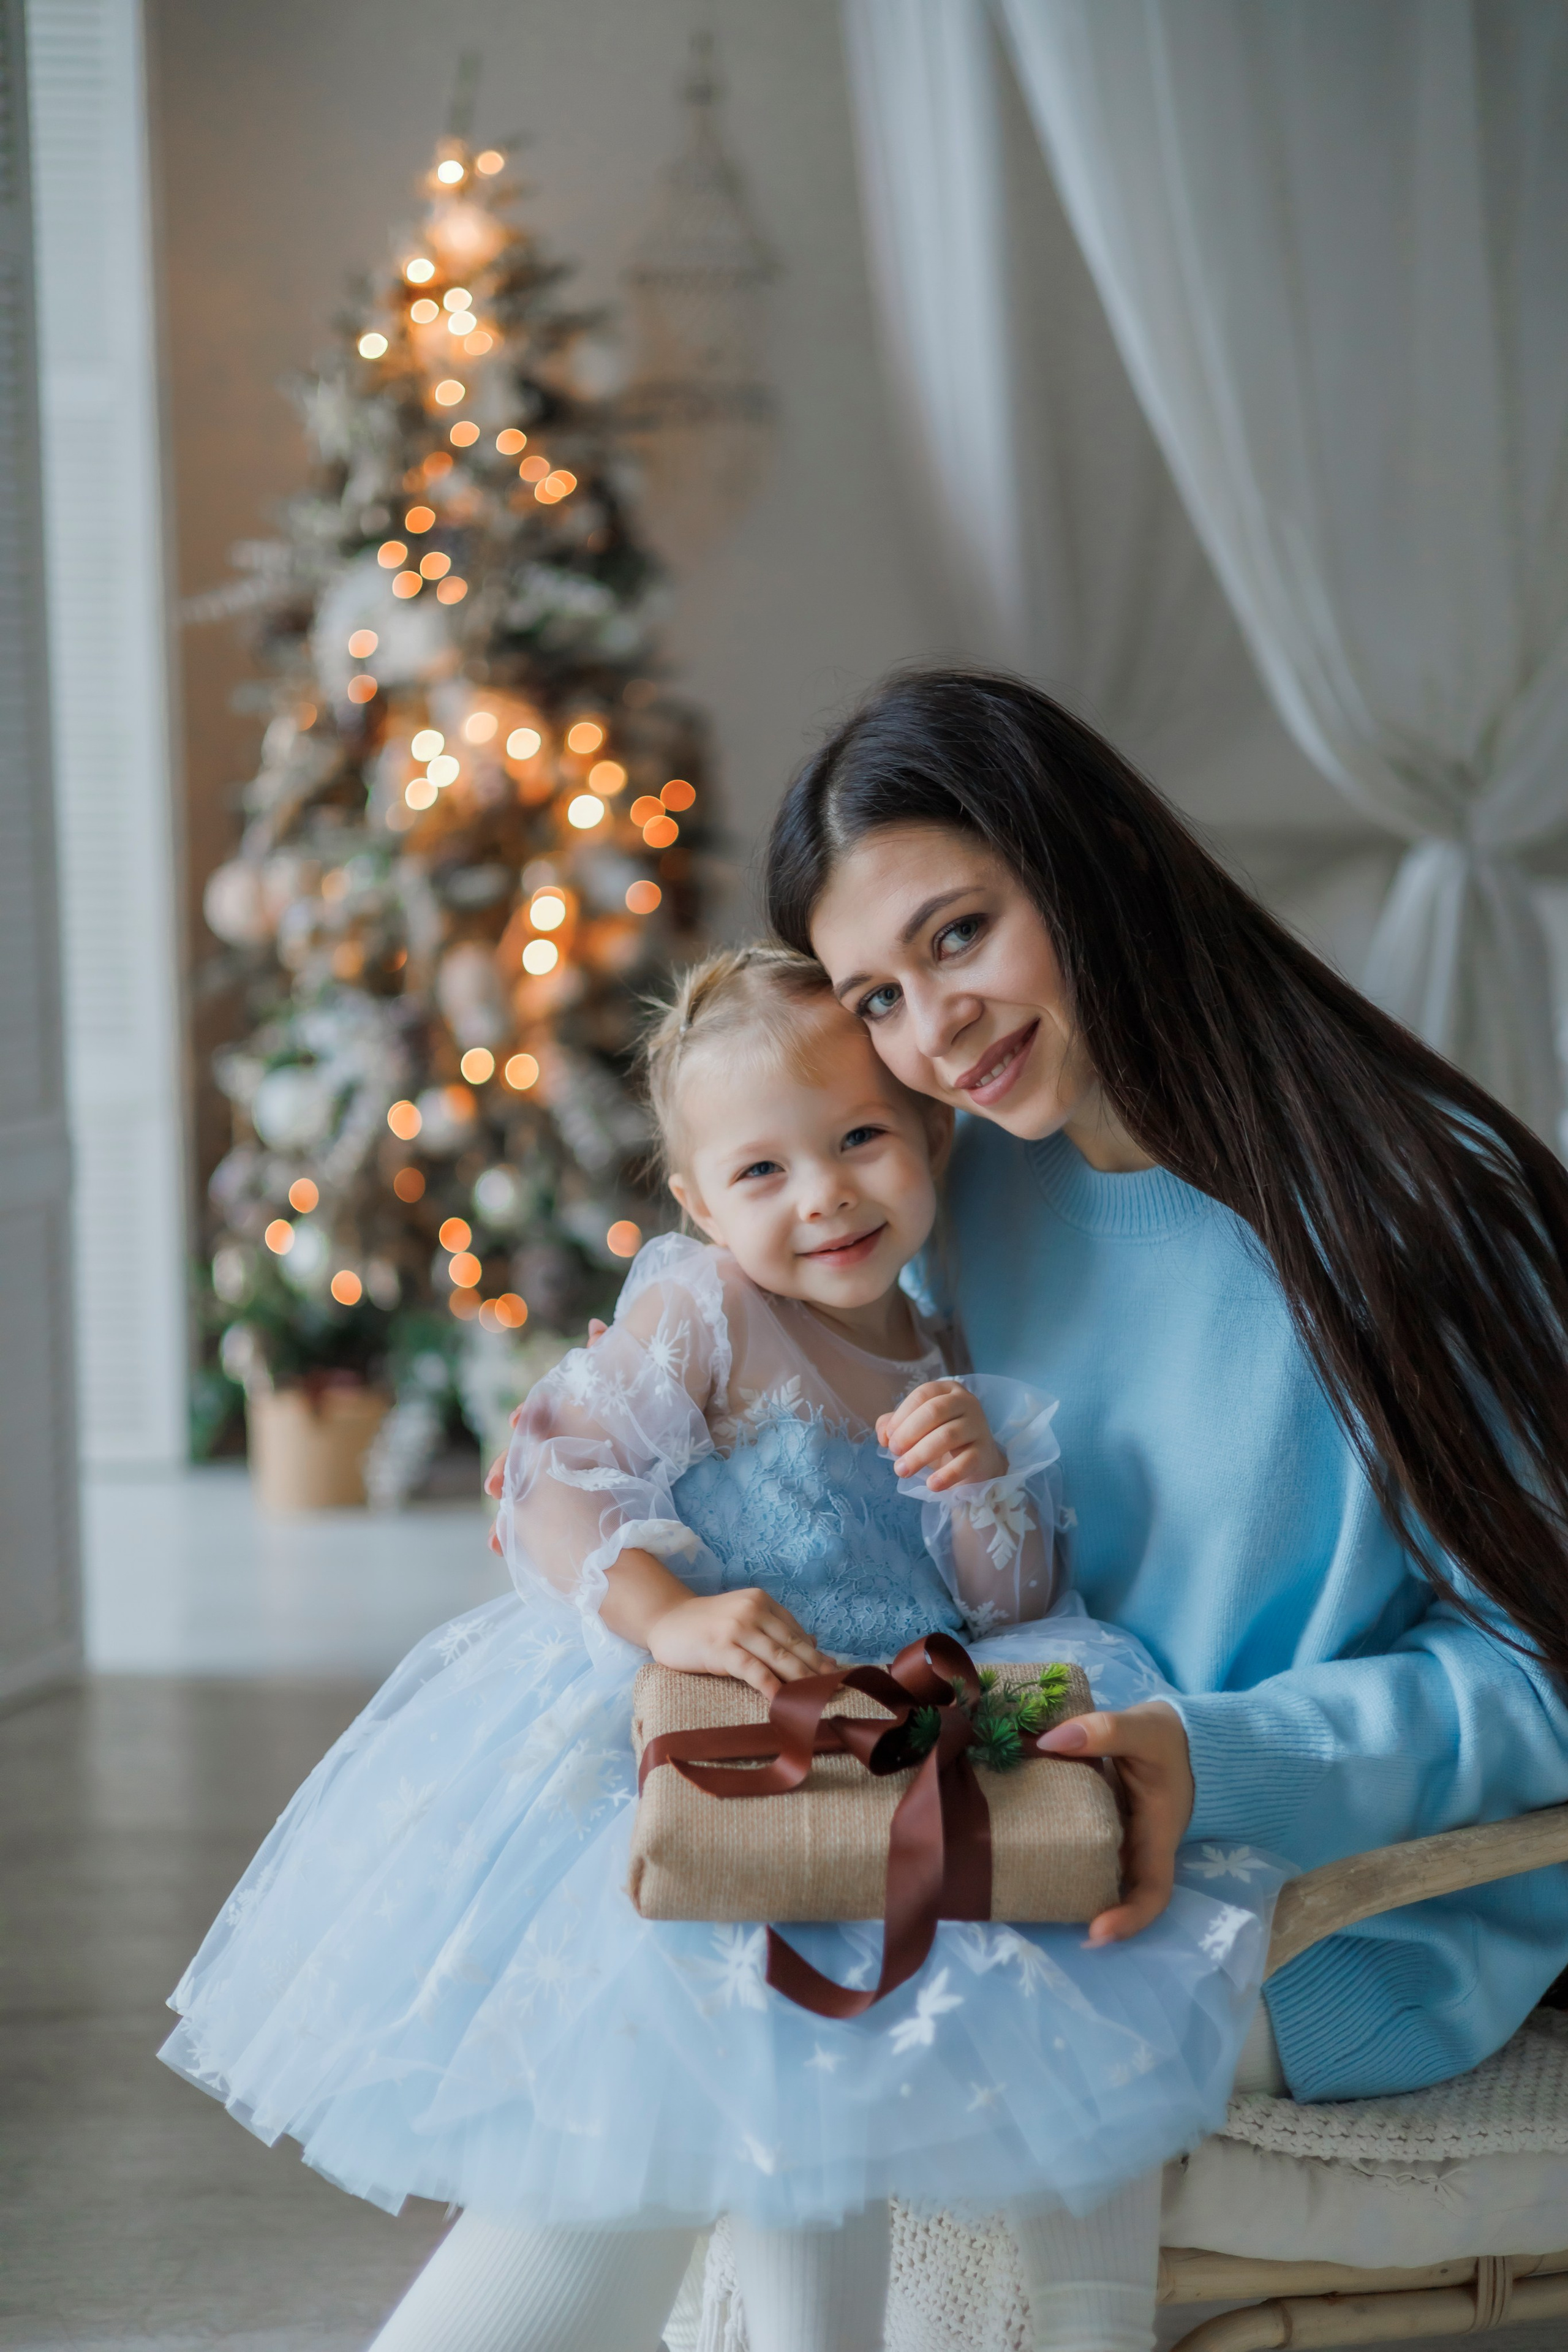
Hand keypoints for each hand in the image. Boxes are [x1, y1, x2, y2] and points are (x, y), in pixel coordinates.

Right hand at [486, 1317, 608, 1550]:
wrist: (649, 1420)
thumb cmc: (629, 1398)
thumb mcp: (619, 1376)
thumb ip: (605, 1351)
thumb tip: (595, 1326)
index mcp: (564, 1419)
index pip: (540, 1416)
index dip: (530, 1417)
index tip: (519, 1420)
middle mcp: (556, 1448)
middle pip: (524, 1461)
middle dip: (506, 1474)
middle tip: (493, 1488)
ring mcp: (561, 1475)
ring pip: (528, 1496)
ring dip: (510, 1517)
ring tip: (495, 1539)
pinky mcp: (576, 1500)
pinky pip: (545, 1521)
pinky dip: (523, 1535)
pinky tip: (504, 1548)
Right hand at [645, 1586, 835, 1701]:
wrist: (665, 1620)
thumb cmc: (707, 1624)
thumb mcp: (743, 1619)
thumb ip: (775, 1629)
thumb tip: (816, 1644)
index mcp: (761, 1602)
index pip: (795, 1632)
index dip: (816, 1655)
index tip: (834, 1673)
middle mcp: (752, 1610)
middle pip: (792, 1645)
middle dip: (816, 1669)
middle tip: (836, 1688)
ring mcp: (736, 1628)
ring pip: (777, 1657)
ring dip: (800, 1679)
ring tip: (817, 1698)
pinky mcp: (720, 1648)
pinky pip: (752, 1669)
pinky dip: (770, 1685)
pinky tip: (782, 1700)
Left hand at [877, 1379, 1007, 1492]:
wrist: (974, 1463)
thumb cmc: (940, 1439)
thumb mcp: (915, 1428)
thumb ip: (893, 1425)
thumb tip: (883, 1434)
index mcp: (947, 1390)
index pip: (923, 1395)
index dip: (902, 1415)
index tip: (889, 1437)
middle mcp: (966, 1402)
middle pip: (934, 1411)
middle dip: (909, 1433)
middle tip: (895, 1452)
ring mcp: (978, 1426)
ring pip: (947, 1435)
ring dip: (920, 1454)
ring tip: (902, 1471)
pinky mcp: (984, 1452)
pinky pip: (966, 1462)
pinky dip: (947, 1474)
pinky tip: (931, 1484)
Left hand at [1036, 1700, 1193, 1943]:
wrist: (1179, 1735)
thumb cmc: (1171, 1740)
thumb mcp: (1146, 1731)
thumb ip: (1105, 1732)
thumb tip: (1048, 1741)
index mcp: (1157, 1837)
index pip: (1152, 1893)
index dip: (1129, 1919)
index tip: (1095, 1934)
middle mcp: (1135, 1847)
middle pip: (1111, 1891)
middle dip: (1078, 1905)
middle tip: (1034, 1903)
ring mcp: (1115, 1837)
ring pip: (1089, 1868)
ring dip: (1058, 1873)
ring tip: (1014, 1873)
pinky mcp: (1097, 1820)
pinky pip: (1075, 1837)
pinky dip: (1049, 1836)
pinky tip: (1015, 1827)